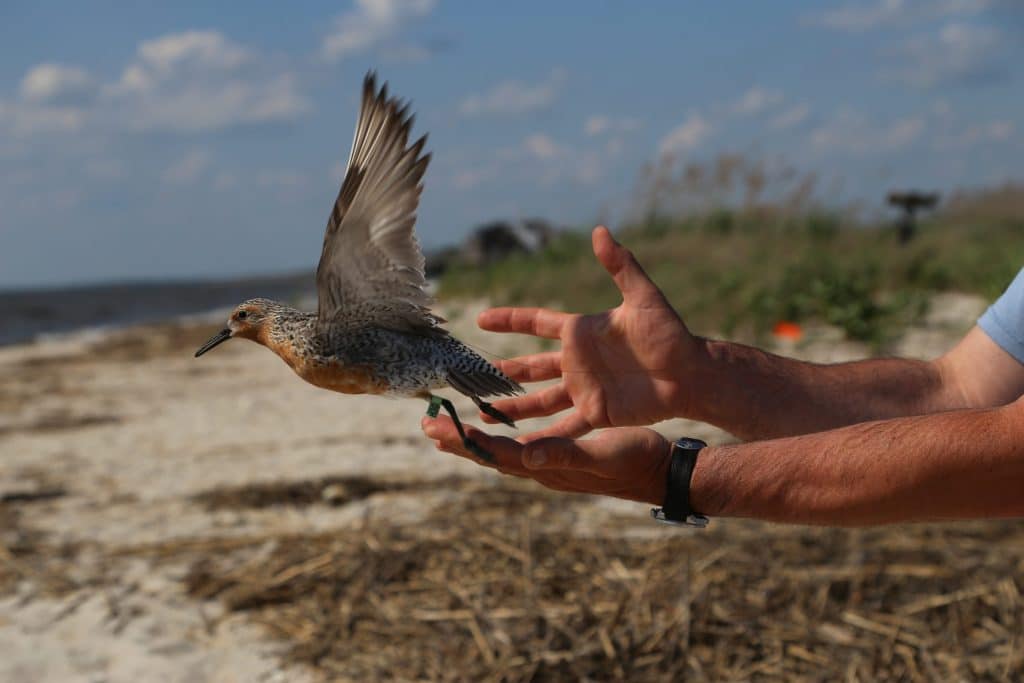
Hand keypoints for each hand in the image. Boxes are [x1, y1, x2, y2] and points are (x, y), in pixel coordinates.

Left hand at [422, 416, 672, 504]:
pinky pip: (520, 446)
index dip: (466, 441)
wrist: (661, 472)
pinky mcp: (563, 456)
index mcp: (548, 467)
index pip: (496, 453)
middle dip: (458, 441)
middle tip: (426, 424)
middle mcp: (543, 468)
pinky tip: (497, 429)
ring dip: (474, 439)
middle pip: (491, 455)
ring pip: (502, 451)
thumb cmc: (636, 461)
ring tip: (449, 428)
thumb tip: (525, 456)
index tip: (436, 427)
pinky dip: (500, 436)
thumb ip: (565, 455)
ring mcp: (552, 464)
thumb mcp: (602, 453)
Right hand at [479, 226, 705, 438]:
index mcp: (580, 333)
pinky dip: (542, 439)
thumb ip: (620, 265)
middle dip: (502, 373)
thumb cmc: (669, 333)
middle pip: (530, 367)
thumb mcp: (643, 297)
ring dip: (513, 409)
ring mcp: (583, 389)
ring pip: (538, 401)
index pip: (537, 322)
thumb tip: (599, 231)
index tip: (482, 319)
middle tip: (472, 378)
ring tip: (485, 417)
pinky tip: (521, 450)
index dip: (510, 320)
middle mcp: (576, 362)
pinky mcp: (596, 413)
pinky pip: (563, 428)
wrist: (689, 374)